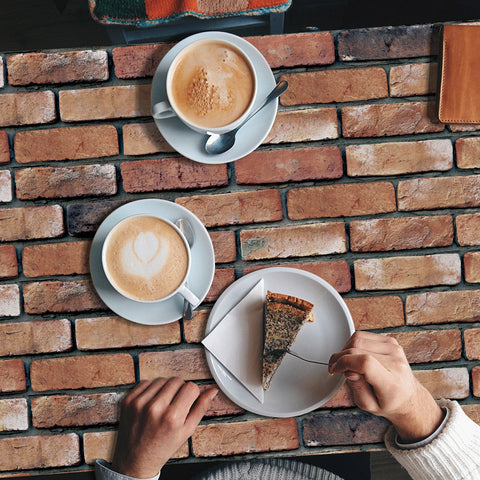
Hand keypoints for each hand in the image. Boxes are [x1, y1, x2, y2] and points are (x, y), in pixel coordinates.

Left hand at [111, 377, 217, 477]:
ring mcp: (140, 403)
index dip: (192, 393)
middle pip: (176, 380)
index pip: (191, 387)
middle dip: (179, 389)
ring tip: (163, 404)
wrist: (136, 460)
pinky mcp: (129, 401)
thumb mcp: (187, 431)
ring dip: (165, 388)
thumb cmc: (163, 447)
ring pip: (162, 379)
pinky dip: (151, 390)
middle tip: (176, 404)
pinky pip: (146, 382)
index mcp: (173, 417)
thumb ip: (201, 408)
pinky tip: (152, 403)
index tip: (188, 400)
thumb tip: (212, 391)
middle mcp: (155, 408)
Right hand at [328, 331, 443, 442]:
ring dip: (346, 349)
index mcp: (391, 383)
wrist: (408, 397)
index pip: (365, 363)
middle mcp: (395, 362)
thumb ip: (356, 388)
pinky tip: (353, 354)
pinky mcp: (391, 341)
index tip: (335, 369)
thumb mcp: (369, 406)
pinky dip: (353, 343)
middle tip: (335, 367)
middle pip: (358, 347)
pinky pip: (364, 335)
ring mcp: (394, 349)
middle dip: (340, 356)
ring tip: (345, 361)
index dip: (345, 362)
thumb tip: (348, 370)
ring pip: (358, 338)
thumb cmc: (388, 402)